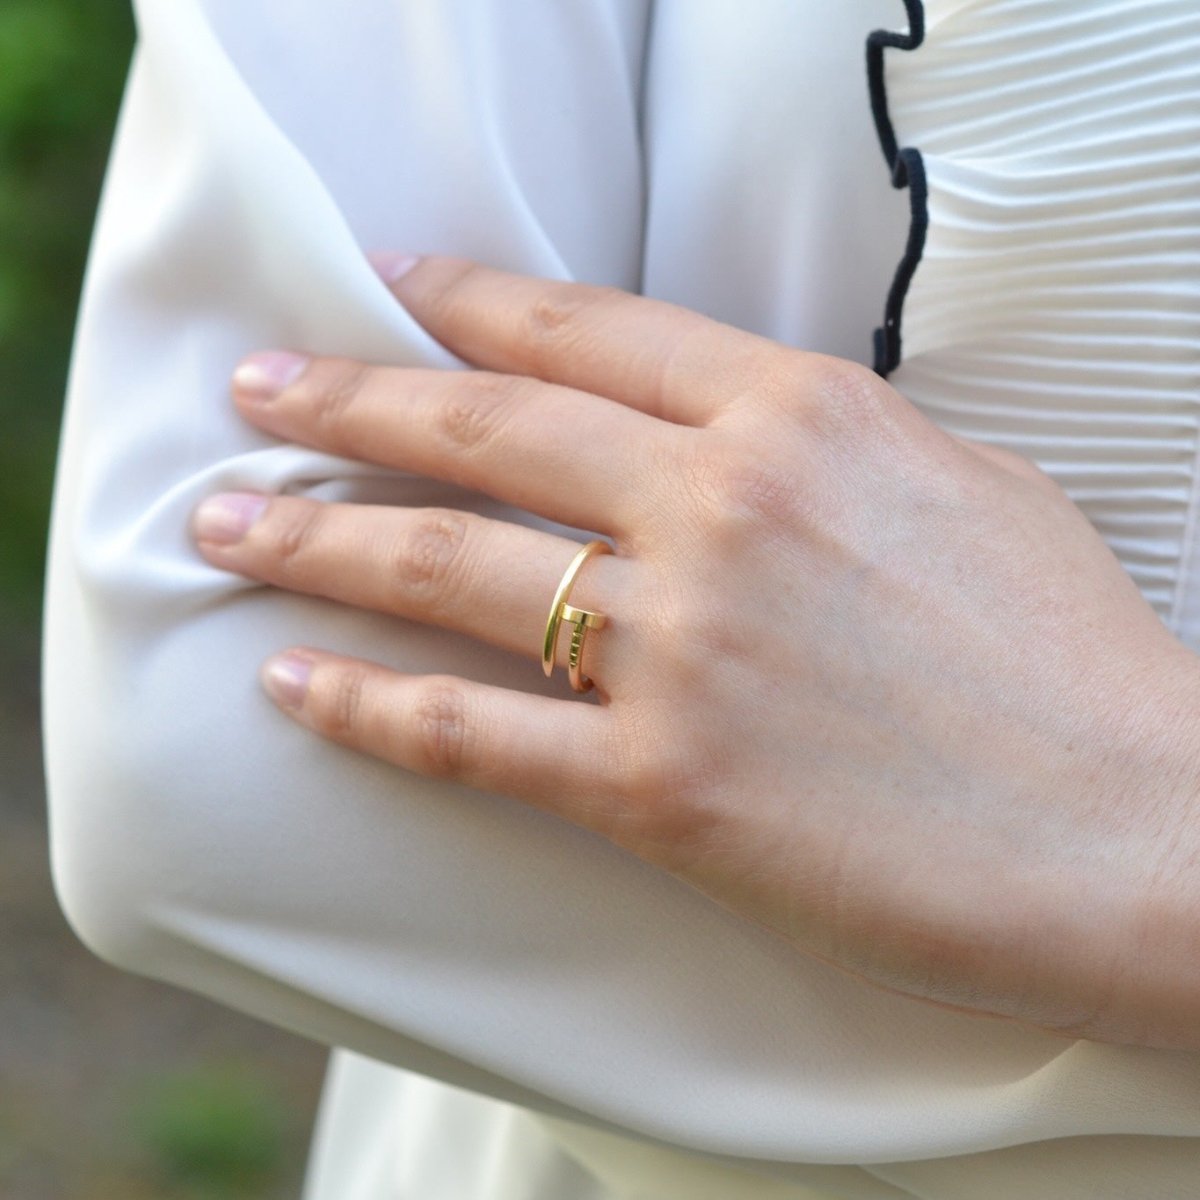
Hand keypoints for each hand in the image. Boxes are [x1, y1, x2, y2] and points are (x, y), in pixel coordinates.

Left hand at [191, 255, 1199, 1047]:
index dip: (471, 304)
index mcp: (798, 417)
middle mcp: (718, 510)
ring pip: (449, 566)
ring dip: (318, 537)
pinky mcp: (665, 783)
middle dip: (348, 399)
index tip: (391, 291)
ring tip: (224, 521)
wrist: (1138, 821)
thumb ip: (824, 445)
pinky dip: (371, 705)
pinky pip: (476, 732)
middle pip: (484, 426)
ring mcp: (682, 646)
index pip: (587, 332)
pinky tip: (296, 682)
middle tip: (253, 390)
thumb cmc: (1069, 654)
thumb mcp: (959, 483)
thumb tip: (731, 431)